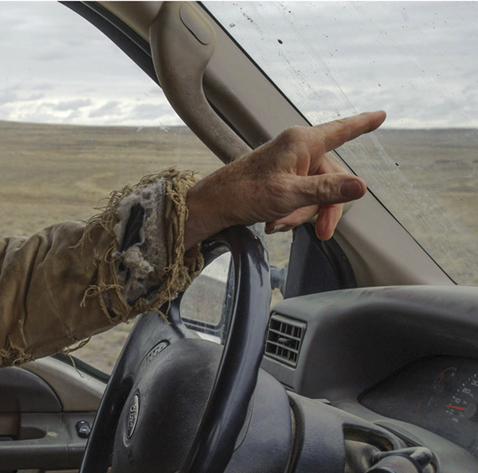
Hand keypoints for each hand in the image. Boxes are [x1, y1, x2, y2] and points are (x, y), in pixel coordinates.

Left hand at [183, 111, 386, 245]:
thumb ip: (327, 190)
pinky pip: (299, 196)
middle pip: (332, 179)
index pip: (341, 131)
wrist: (214, 204)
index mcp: (302, 142)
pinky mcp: (280, 177)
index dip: (363, 124)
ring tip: (278, 224)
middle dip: (322, 209)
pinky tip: (273, 223)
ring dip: (301, 214)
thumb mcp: (290, 195)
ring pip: (315, 193)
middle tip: (320, 234)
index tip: (380, 115)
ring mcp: (289, 163)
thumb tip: (361, 186)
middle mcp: (297, 148)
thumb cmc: (245, 193)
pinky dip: (290, 213)